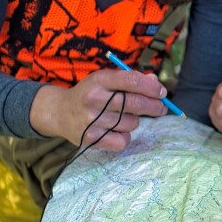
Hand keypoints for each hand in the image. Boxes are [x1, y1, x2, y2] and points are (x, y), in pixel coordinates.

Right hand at [29, 70, 169, 149]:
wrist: (59, 112)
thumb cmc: (91, 93)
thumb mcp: (106, 80)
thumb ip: (131, 80)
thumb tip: (156, 83)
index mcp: (99, 80)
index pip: (132, 81)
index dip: (152, 88)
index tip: (162, 92)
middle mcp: (94, 99)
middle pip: (135, 104)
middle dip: (155, 106)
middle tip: (161, 108)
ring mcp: (92, 121)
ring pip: (132, 123)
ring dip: (135, 121)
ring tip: (124, 117)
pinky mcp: (91, 139)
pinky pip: (123, 141)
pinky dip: (125, 137)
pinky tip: (118, 131)